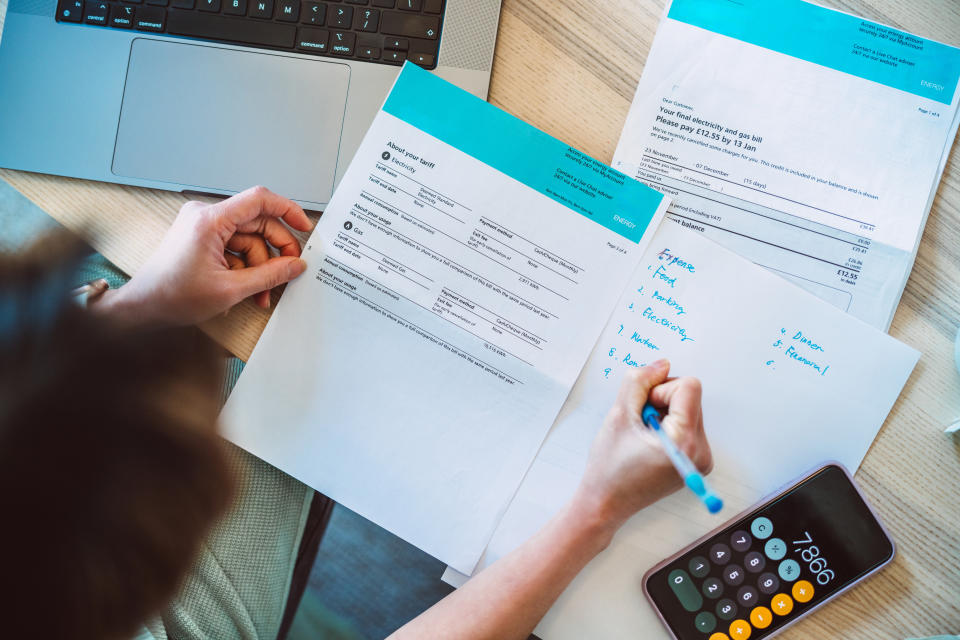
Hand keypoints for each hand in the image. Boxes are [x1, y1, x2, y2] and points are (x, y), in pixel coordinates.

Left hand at [95, 186, 312, 325]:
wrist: (143, 308)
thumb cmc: (172, 296)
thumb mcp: (231, 289)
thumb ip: (270, 275)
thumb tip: (295, 265)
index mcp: (210, 220)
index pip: (259, 200)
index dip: (288, 210)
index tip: (304, 226)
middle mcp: (205, 216)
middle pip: (257, 224)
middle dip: (274, 252)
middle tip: (287, 272)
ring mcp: (203, 227)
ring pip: (248, 240)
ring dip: (259, 267)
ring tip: (261, 294)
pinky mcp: (202, 238)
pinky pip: (235, 247)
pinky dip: (245, 267)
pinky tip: (246, 288)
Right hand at [573, 359, 711, 533]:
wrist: (606, 503)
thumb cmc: (609, 467)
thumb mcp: (619, 416)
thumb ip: (639, 382)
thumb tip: (661, 364)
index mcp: (685, 442)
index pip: (688, 387)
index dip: (660, 390)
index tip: (642, 410)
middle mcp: (700, 452)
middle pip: (690, 397)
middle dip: (661, 402)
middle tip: (639, 424)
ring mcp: (701, 459)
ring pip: (688, 409)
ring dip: (663, 413)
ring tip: (642, 435)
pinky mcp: (696, 461)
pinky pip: (687, 425)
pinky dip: (668, 426)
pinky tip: (649, 442)